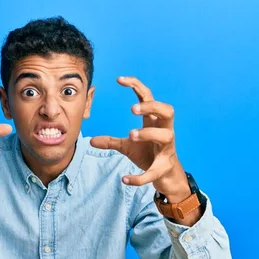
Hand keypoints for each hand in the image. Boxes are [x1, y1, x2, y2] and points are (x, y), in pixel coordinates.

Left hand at [90, 77, 187, 198]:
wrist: (166, 177)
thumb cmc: (149, 155)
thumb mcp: (127, 146)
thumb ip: (111, 141)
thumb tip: (90, 140)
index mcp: (154, 122)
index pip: (148, 98)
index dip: (136, 86)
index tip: (119, 79)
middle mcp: (164, 131)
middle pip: (167, 110)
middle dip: (152, 107)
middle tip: (132, 109)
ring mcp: (167, 149)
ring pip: (165, 135)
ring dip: (148, 134)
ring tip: (130, 135)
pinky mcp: (165, 167)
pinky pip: (154, 171)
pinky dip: (140, 177)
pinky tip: (125, 179)